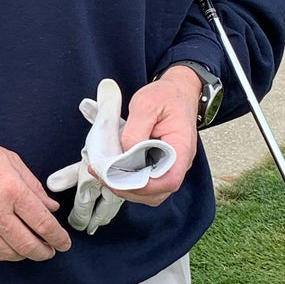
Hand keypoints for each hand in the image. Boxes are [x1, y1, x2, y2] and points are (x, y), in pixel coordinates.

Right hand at [0, 129, 72, 262]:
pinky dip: (1, 256)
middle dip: (44, 252)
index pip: (43, 223)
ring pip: (8, 254)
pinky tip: (7, 248)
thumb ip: (34, 188)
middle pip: (27, 245)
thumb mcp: (12, 162)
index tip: (64, 243)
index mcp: (11, 190)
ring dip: (23, 255)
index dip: (58, 237)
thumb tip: (51, 209)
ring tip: (29, 248)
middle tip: (50, 250)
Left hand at [115, 68, 200, 206]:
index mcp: (181, 148)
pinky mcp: (158, 165)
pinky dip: (127, 181)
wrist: (177, 91)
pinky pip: (144, 181)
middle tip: (103, 174)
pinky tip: (110, 169)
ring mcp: (169, 166)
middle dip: (129, 189)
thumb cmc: (166, 96)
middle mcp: (178, 163)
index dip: (145, 186)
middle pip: (157, 192)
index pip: (170, 180)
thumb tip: (124, 153)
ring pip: (149, 192)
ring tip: (103, 173)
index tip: (121, 178)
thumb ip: (135, 129)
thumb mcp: (147, 104)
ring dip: (126, 188)